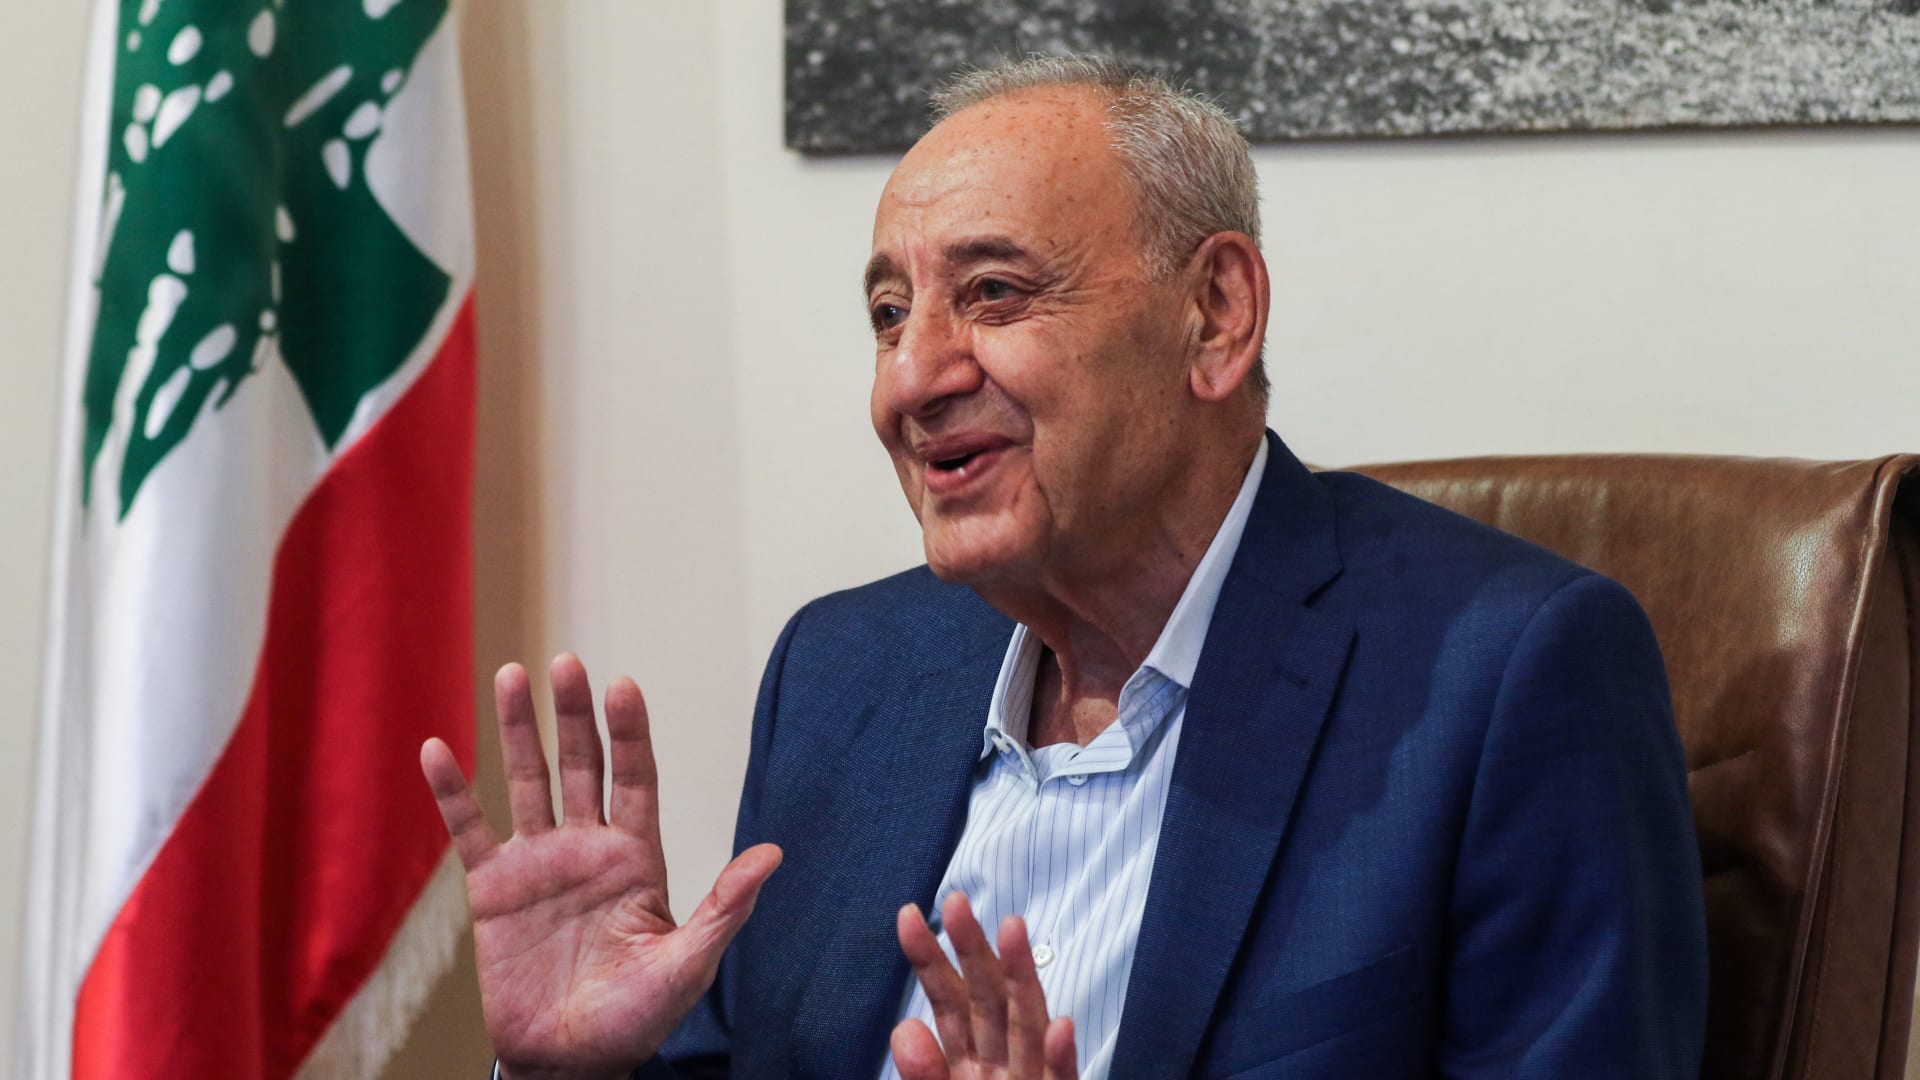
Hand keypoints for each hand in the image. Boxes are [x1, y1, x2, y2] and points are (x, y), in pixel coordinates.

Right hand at [420, 654, 781, 1079]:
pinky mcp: (492, 891)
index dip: (629, 733)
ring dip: (518, 730)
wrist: (570, 1062)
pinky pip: (469, 831)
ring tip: (512, 673)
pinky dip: (452, 791)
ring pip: (527, 781)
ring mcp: (539, 864)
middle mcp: (589, 848)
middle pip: (582, 765)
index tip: (622, 685)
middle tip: (565, 662)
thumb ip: (726, 907)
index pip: (635, 779)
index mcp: (638, 858)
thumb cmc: (637, 1018)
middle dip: (574, 714)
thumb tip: (773, 853)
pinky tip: (436, 748)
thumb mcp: (689, 964)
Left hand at [891, 893, 1078, 1079]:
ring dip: (1021, 977)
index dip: (929, 959)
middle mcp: (1002, 1063)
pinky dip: (1060, 1056)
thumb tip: (905, 1027)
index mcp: (971, 1062)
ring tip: (1013, 927)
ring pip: (1027, 1027)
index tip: (909, 914)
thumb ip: (924, 1074)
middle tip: (956, 900)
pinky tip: (1062, 1025)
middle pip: (987, 999)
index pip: (949, 1003)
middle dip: (972, 949)